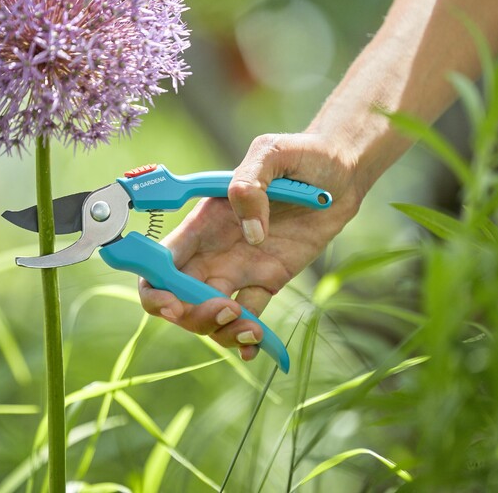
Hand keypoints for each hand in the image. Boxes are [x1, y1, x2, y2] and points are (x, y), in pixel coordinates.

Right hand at [138, 133, 362, 360]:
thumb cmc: (302, 155)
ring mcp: (239, 269)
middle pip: (180, 298)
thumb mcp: (271, 154)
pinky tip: (258, 344)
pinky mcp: (267, 281)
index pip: (159, 261)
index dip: (154, 288)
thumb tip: (250, 233)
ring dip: (221, 331)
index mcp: (201, 223)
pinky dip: (248, 339)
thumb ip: (249, 184)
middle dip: (192, 316)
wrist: (343, 174)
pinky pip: (249, 317)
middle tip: (226, 309)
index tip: (173, 303)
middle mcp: (213, 251)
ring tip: (252, 327)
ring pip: (211, 314)